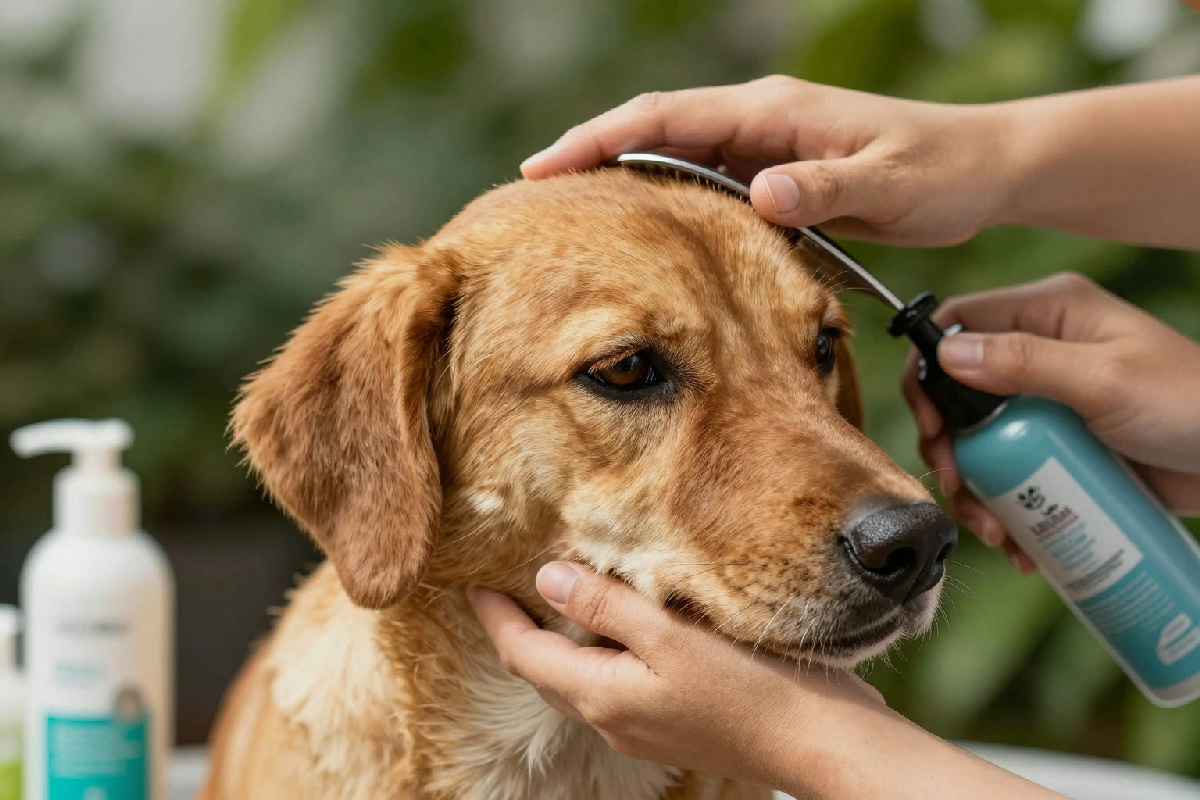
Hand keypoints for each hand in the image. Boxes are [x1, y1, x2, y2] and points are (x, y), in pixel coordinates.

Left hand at [469, 562, 1069, 799]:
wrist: (818, 742)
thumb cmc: (748, 686)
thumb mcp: (669, 635)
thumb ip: (605, 607)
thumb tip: (546, 578)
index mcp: (603, 695)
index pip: (526, 656)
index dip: (496, 620)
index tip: (471, 587)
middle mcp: (615, 717)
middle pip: (550, 671)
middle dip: (524, 632)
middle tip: (506, 591)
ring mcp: (646, 725)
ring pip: (586, 677)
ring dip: (566, 641)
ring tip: (561, 598)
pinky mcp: (677, 720)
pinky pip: (621, 682)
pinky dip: (607, 650)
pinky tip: (628, 624)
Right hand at [521, 75, 1014, 245]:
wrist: (986, 169)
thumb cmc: (946, 169)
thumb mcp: (890, 183)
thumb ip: (826, 191)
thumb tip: (759, 194)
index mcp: (774, 112)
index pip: (666, 118)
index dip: (600, 140)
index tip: (545, 170)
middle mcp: (760, 123)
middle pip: (653, 134)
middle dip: (591, 160)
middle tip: (533, 202)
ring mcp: (765, 150)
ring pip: (674, 162)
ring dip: (624, 187)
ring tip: (571, 229)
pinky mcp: (776, 177)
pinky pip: (704, 190)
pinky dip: (665, 208)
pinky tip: (644, 243)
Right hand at [903, 273, 1199, 570]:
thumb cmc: (1191, 406)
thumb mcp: (1106, 381)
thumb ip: (1027, 363)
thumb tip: (948, 354)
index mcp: (1049, 313)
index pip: (958, 322)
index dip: (928, 369)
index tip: (929, 423)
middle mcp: (1042, 352)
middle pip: (958, 392)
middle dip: (948, 444)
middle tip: (957, 484)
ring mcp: (1050, 403)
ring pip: (981, 441)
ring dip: (974, 488)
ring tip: (995, 530)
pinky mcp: (1062, 449)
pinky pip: (1014, 474)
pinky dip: (1006, 509)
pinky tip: (1019, 542)